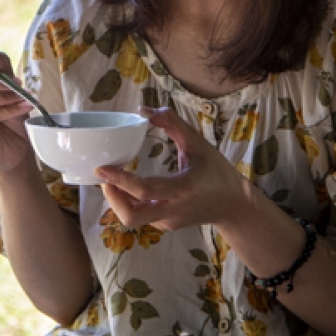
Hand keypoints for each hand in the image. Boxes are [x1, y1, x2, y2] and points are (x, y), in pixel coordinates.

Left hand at [97, 105, 248, 233]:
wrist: (233, 205)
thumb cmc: (217, 171)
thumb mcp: (198, 143)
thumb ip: (172, 124)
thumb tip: (143, 110)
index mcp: (183, 189)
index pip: (145, 190)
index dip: (120, 180)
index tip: (101, 168)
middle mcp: (173, 210)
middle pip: (131, 216)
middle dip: (112, 197)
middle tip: (103, 176)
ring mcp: (168, 222)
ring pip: (132, 218)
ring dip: (117, 199)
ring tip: (111, 178)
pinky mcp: (166, 225)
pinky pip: (140, 216)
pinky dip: (128, 202)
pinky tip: (127, 186)